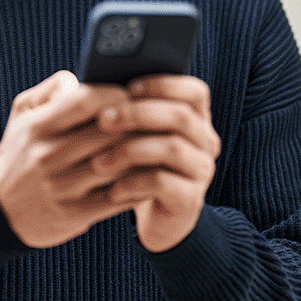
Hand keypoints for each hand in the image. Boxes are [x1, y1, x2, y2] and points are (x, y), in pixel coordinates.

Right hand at [0, 71, 136, 247]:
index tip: (129, 95)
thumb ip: (51, 90)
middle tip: (153, 118)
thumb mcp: (22, 114)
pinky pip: (117, 197)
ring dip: (142, 153)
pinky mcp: (74, 214)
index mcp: (38, 127)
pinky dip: (138, 184)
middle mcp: (48, 156)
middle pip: (109, 132)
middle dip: (136, 123)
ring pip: (118, 164)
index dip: (115, 94)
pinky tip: (149, 174)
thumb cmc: (20, 153)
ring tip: (157, 143)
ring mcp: (61, 187)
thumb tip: (81, 79)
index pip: (86, 100)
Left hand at [91, 74, 219, 252]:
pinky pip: (163, 183)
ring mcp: (201, 171)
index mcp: (196, 118)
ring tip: (98, 161)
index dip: (163, 85)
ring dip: (130, 150)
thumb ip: (129, 109)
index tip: (129, 88)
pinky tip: (113, 188)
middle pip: (181, 116)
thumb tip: (95, 86)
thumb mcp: (137, 134)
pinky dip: (134, 183)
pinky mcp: (191, 199)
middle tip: (103, 119)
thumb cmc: (140, 164)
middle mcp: (205, 142)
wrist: (156, 216)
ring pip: (172, 148)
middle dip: (138, 114)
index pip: (195, 91)